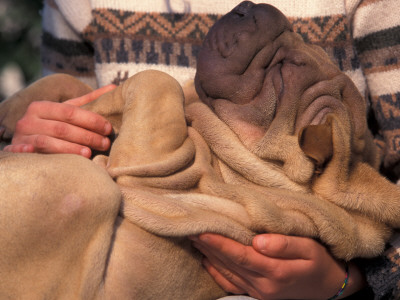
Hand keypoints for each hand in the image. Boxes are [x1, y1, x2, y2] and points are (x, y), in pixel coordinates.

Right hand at [3, 84, 115, 157]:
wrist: (24, 139)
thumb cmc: (53, 124)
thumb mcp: (67, 111)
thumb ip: (88, 101)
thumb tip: (114, 87)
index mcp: (42, 107)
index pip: (70, 112)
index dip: (91, 120)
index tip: (108, 128)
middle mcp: (29, 120)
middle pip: (62, 128)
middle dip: (87, 136)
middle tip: (105, 143)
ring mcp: (22, 136)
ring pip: (48, 142)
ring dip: (70, 148)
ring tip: (89, 153)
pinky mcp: (18, 151)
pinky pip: (28, 153)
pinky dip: (40, 154)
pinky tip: (57, 160)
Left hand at [190, 233, 365, 299]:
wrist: (329, 289)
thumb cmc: (320, 263)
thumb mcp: (309, 248)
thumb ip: (284, 244)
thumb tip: (258, 241)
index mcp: (275, 271)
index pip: (239, 255)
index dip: (219, 243)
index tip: (202, 230)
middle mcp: (263, 284)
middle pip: (229, 263)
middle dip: (208, 246)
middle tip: (190, 229)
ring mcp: (259, 292)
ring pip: (227, 273)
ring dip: (209, 257)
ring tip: (195, 241)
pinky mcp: (258, 295)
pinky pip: (232, 285)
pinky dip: (216, 273)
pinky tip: (207, 261)